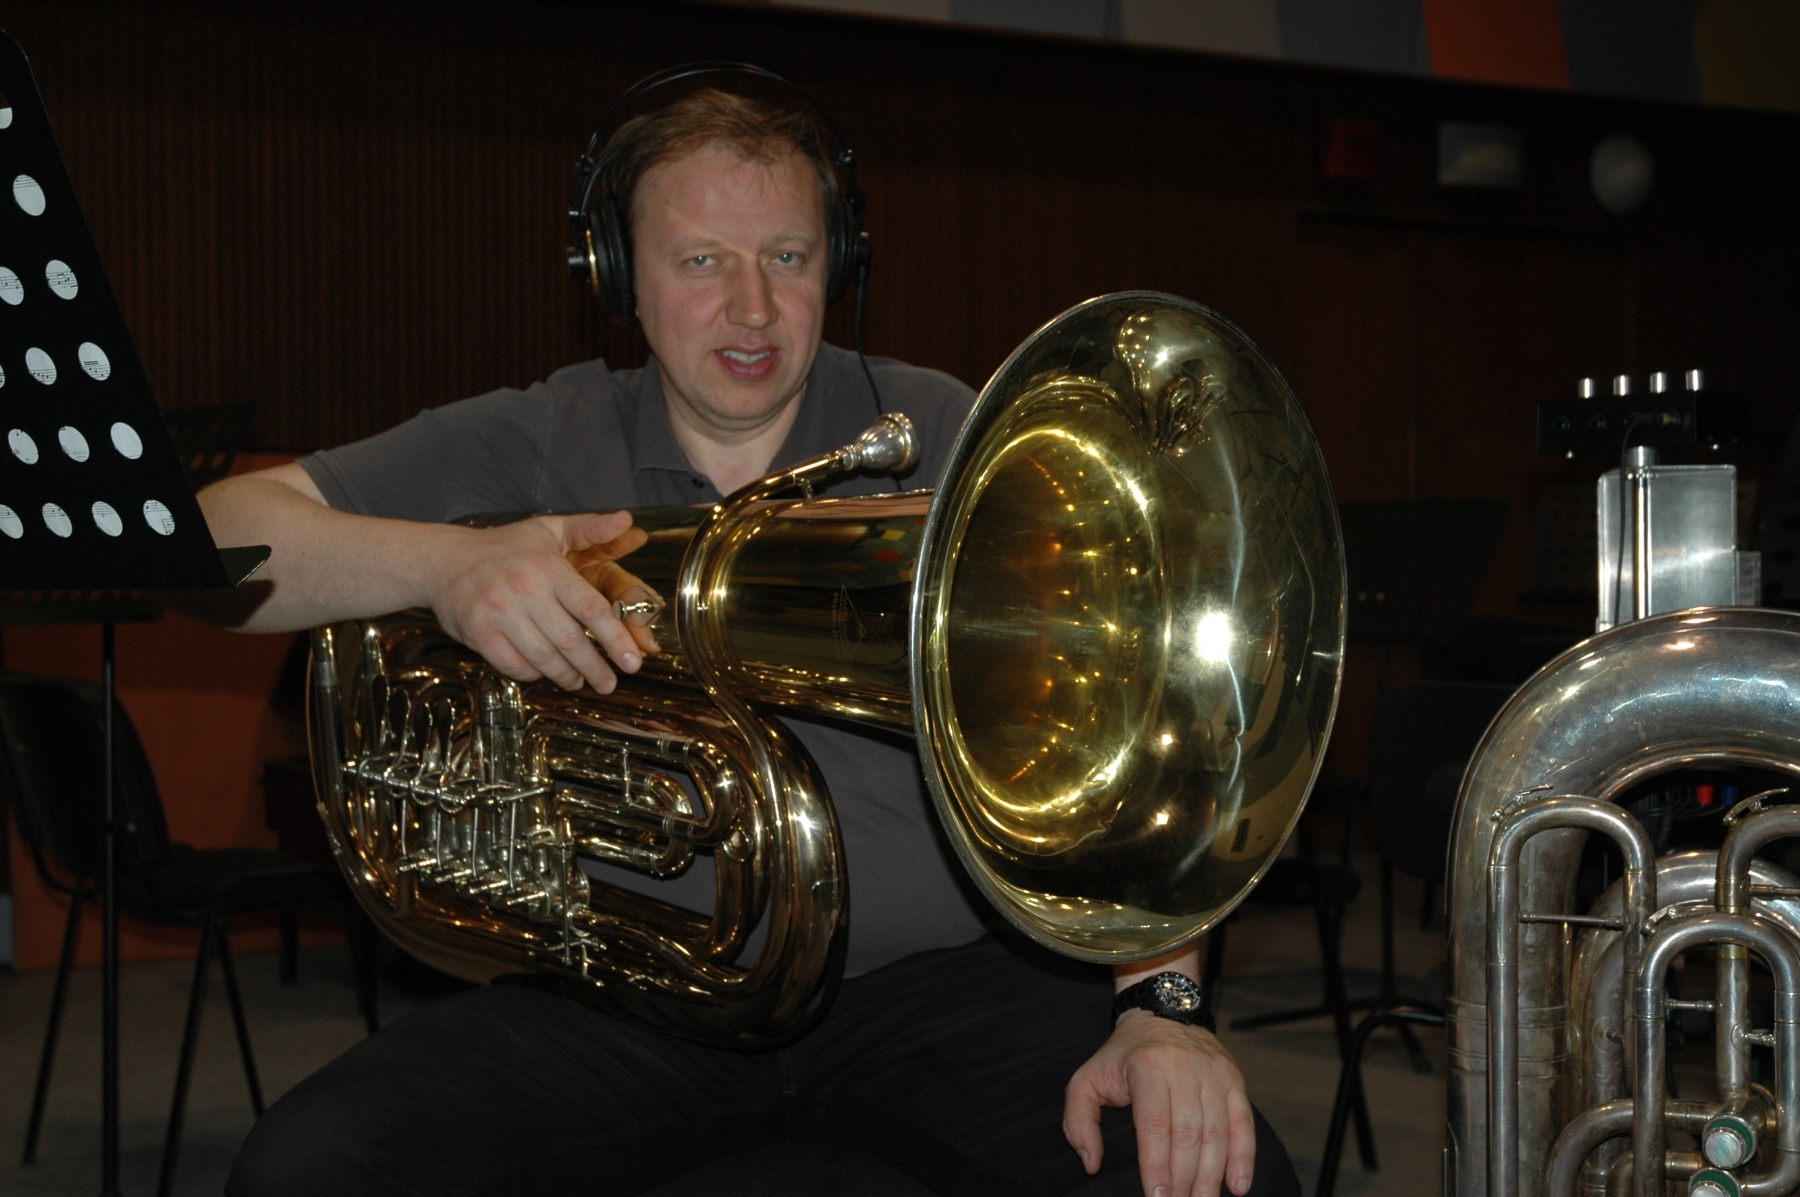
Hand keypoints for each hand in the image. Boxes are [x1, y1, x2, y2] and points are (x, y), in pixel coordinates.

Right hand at [428, 510, 660, 692]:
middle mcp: (525, 590)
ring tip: (579, 681)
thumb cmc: (505, 547)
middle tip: (609, 683)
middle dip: (596, 668)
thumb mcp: (549, 529)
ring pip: (544, 658)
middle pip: (571, 641)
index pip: (592, 609)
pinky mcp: (479, 633)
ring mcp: (500, 614)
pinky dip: (533, 674)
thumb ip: (591, 528)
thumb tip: (628, 521)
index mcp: (548, 567)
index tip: (632, 662)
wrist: (443, 560)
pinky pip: (514, 666)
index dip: (616, 640)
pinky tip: (543, 672)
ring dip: (567, 676)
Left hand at [1063, 1011, 1255, 1196]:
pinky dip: (1243, 1157)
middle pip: (1189, 1134)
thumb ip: (1079, 1121)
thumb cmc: (1123, 1056)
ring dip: (1212, 1176)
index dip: (1157, 1166)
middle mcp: (1185, 1067)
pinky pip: (1244, 1122)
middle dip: (1185, 1179)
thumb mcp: (1087, 1079)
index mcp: (1148, 1066)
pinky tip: (1237, 1186)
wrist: (1162, 1013)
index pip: (1155, 1125)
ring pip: (1218, 1132)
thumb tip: (1091, 1163)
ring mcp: (1214, 1072)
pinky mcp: (1234, 1078)